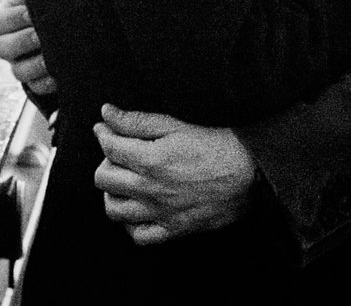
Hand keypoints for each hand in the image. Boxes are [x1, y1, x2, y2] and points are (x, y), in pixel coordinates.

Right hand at [0, 0, 54, 97]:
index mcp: (6, 19)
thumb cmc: (49, 2)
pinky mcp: (37, 81)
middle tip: (43, 33)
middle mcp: (9, 44)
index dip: (13, 18)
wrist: (73, 26)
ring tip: (54, 57)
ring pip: (18, 72)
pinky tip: (62, 74)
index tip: (30, 10)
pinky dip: (48, 82)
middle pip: (3, 48)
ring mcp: (21, 65)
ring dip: (36, 64)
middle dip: (24, 41)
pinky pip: (36, 87)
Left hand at [94, 106, 254, 242]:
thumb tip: (106, 114)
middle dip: (105, 162)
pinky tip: (138, 209)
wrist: (247, 173)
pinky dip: (131, 224)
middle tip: (118, 156)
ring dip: (112, 193)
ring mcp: (160, 213)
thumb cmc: (214, 146)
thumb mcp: (173, 125)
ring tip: (125, 182)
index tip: (106, 130)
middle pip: (102, 179)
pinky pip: (138, 236)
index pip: (107, 147)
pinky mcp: (173, 230)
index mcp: (149, 160)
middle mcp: (150, 189)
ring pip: (113, 210)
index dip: (103, 133)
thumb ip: (135, 120)